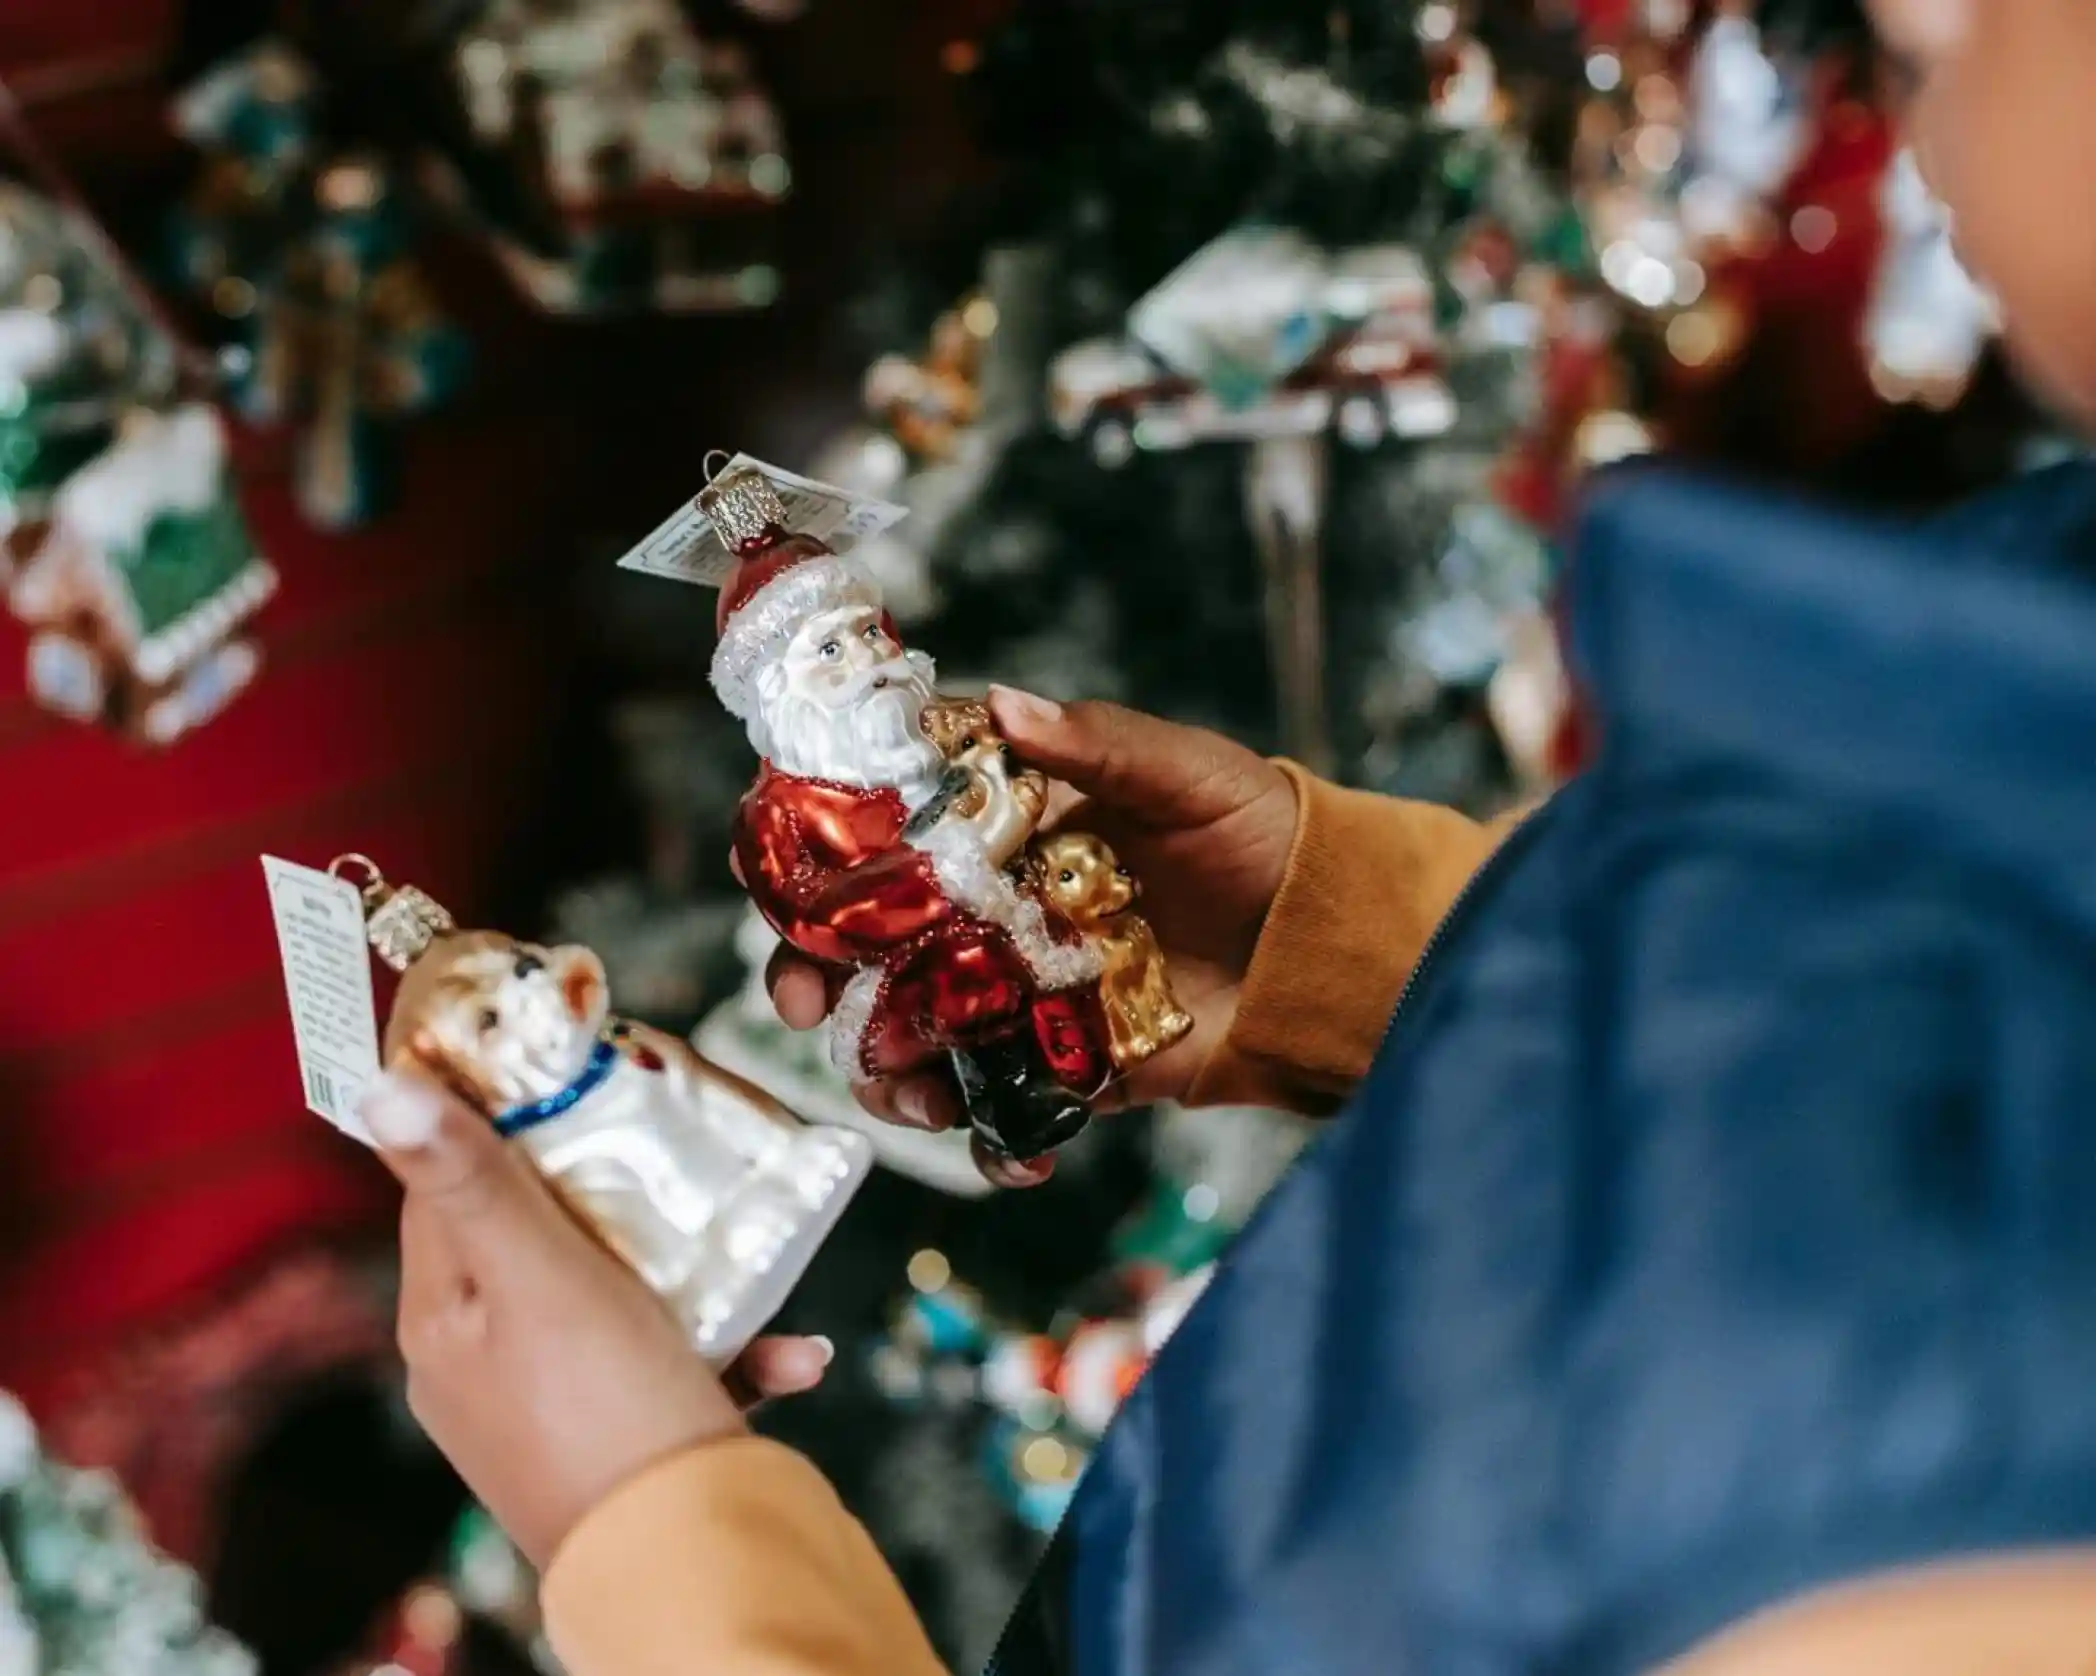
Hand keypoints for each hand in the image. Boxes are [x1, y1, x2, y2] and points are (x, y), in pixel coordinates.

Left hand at [359, 1071, 834, 1570]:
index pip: (448, 1186)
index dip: (499, 1119)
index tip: (567, 1067)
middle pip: (540, 1234)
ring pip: (621, 1298)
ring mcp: (554, 1409)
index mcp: (443, 1318)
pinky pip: (677, 1369)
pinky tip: (793, 1356)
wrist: (683, 1563)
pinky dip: (733, 1351)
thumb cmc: (605, 1413)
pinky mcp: (624, 1445)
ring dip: (693, 1273)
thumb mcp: (539, 1276)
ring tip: (748, 1251)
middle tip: (676, 1144)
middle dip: (615, 1190)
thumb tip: (378, 1090)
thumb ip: (473, 1183)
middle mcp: (483, 1364)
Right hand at [766, 690, 1300, 1187]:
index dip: (818, 847)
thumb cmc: (1259, 832)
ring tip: (909, 1094)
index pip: (885, 825)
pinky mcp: (1065, 1061)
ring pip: (915, 1029)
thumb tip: (1007, 706)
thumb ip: (1099, 743)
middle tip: (800, 996)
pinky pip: (1001, 1103)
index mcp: (1005, 823)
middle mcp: (995, 906)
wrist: (1335, 943)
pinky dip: (987, 1138)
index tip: (780, 872)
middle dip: (814, 972)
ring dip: (887, 1067)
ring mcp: (1022, 988)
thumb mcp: (1188, 773)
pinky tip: (1004, 1148)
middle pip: (869, 938)